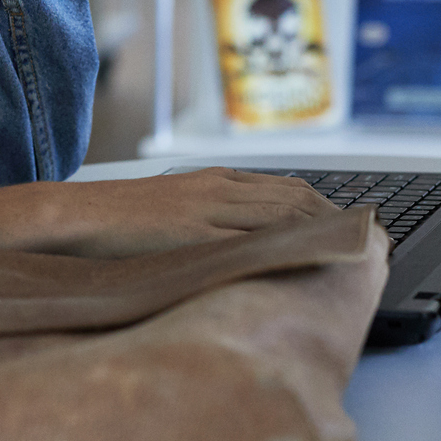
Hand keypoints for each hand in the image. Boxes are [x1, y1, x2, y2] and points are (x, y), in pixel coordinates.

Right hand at [0, 168, 337, 257]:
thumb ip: (209, 220)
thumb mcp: (171, 210)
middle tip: (365, 243)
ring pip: (279, 214)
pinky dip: (281, 245)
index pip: (286, 189)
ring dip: (318, 230)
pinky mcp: (192, 232)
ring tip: (348, 251)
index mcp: (213, 181)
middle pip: (293, 199)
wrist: (75, 216)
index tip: (350, 226)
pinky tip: (302, 258)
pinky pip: (247, 237)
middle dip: (334, 220)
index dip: (324, 207)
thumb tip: (244, 247)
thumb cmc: (117, 222)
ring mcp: (206, 209)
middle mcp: (217, 189)